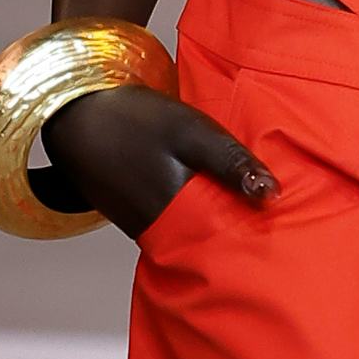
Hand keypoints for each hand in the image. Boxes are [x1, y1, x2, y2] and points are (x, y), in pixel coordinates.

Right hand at [35, 83, 274, 240]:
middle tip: (271, 232)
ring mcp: (141, 226)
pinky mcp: (133, 215)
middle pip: (207, 246)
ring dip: (214, 228)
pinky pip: (171, 226)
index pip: (224, 247)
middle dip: (237, 240)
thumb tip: (272, 196)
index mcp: (175, 217)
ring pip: (189, 237)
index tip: (280, 239)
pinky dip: (191, 218)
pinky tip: (208, 203)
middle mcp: (156, 232)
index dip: (253, 243)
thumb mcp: (193, 134)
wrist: (77, 112)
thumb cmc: (137, 121)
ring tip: (246, 218)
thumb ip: (231, 164)